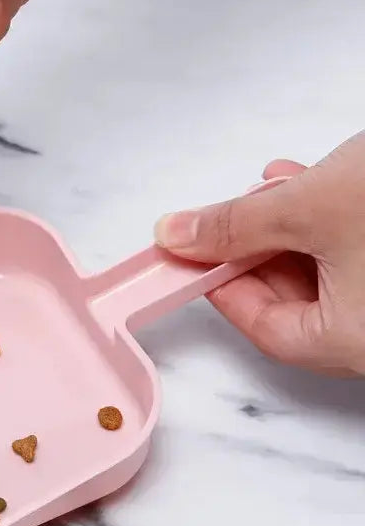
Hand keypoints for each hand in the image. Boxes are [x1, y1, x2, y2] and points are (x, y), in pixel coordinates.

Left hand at [154, 132, 364, 376]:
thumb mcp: (307, 208)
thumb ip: (234, 225)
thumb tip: (178, 235)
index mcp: (355, 342)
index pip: (269, 331)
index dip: (222, 289)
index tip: (195, 258)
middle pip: (298, 304)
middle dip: (256, 252)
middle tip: (228, 222)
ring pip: (329, 276)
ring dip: (291, 230)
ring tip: (270, 190)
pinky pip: (359, 258)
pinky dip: (330, 225)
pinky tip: (313, 184)